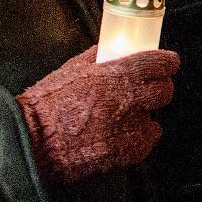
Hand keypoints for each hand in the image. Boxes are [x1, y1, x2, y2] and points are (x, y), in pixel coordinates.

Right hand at [17, 45, 179, 184]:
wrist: (34, 140)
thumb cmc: (49, 102)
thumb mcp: (73, 68)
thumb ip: (98, 57)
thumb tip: (111, 48)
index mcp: (118, 74)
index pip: (160, 63)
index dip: (167, 63)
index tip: (168, 63)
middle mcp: (129, 100)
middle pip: (165, 91)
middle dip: (158, 89)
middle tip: (147, 91)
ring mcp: (129, 129)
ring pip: (155, 120)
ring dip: (144, 118)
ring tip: (126, 118)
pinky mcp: (126, 153)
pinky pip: (146, 143)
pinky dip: (138, 139)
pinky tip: (122, 136)